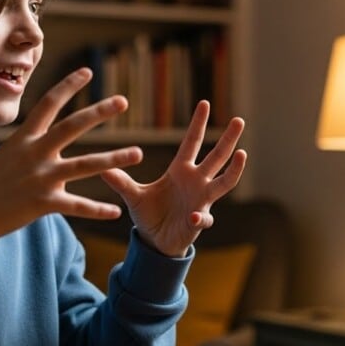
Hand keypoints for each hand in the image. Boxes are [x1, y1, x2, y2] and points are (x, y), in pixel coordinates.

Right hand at [0, 68, 143, 242]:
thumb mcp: (4, 156)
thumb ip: (27, 145)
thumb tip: (39, 135)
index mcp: (24, 138)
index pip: (48, 104)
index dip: (68, 86)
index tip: (88, 72)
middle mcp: (34, 153)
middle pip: (71, 126)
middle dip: (98, 112)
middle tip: (122, 101)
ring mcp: (40, 178)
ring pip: (84, 165)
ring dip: (113, 159)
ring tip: (138, 153)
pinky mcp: (42, 204)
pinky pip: (76, 206)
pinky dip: (97, 210)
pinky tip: (116, 212)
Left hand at [100, 100, 246, 256]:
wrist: (155, 242)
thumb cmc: (149, 214)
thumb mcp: (134, 196)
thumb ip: (122, 182)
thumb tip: (102, 167)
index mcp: (181, 171)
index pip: (192, 142)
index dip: (198, 124)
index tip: (204, 103)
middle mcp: (196, 182)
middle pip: (217, 156)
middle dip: (228, 138)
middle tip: (239, 120)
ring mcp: (201, 200)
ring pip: (224, 182)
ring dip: (234, 169)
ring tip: (242, 154)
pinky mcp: (198, 221)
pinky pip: (203, 218)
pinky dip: (200, 218)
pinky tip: (194, 217)